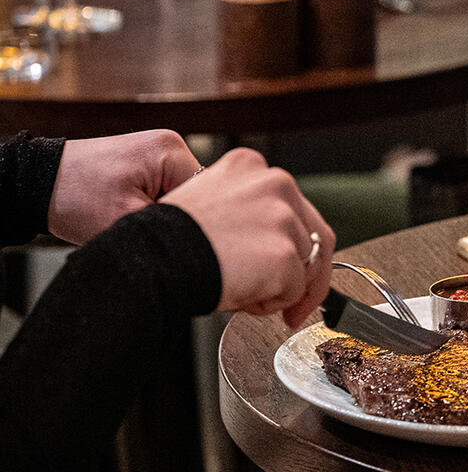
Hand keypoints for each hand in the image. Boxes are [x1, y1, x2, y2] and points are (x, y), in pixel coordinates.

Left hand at [48, 130, 201, 243]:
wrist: (37, 183)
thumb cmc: (71, 196)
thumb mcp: (126, 221)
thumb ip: (172, 228)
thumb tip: (203, 237)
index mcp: (171, 151)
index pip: (210, 196)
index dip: (192, 222)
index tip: (168, 235)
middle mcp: (170, 144)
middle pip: (199, 194)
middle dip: (178, 216)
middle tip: (147, 228)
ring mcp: (159, 151)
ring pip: (184, 195)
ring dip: (166, 212)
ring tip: (135, 218)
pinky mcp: (148, 161)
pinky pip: (168, 189)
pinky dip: (155, 205)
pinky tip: (134, 210)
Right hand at [160, 148, 335, 327]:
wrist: (150, 260)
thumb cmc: (167, 241)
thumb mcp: (207, 204)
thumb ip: (246, 211)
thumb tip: (270, 242)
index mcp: (250, 167)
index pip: (293, 206)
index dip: (292, 242)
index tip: (285, 265)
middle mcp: (274, 183)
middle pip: (314, 235)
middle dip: (303, 273)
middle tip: (287, 300)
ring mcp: (282, 217)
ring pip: (306, 266)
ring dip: (280, 288)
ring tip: (242, 291)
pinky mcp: (284, 253)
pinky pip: (295, 291)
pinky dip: (272, 304)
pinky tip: (240, 296)